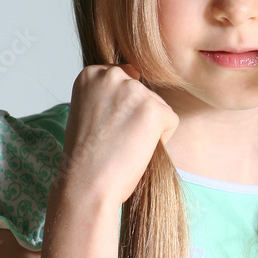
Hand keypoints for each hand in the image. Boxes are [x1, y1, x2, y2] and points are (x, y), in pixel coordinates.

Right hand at [57, 63, 179, 205]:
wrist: (86, 183)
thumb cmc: (87, 157)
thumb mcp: (89, 111)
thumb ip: (109, 94)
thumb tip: (138, 81)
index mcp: (91, 74)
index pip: (124, 81)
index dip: (119, 110)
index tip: (104, 128)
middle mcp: (112, 75)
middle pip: (142, 92)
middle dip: (135, 117)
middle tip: (114, 139)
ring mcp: (134, 90)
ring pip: (157, 107)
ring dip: (148, 128)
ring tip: (123, 145)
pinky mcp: (154, 108)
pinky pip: (171, 121)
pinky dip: (160, 140)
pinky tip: (136, 149)